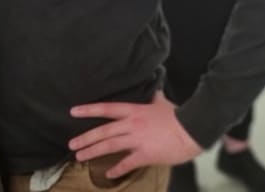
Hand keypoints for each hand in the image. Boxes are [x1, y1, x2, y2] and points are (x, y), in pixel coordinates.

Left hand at [68, 91, 202, 178]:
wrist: (192, 128)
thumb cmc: (178, 115)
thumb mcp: (162, 103)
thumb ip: (154, 98)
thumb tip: (153, 90)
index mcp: (134, 110)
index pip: (107, 108)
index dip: (89, 110)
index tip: (73, 111)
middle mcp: (131, 124)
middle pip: (103, 131)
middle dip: (85, 138)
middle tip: (71, 144)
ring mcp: (137, 140)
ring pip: (110, 146)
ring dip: (93, 151)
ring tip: (80, 157)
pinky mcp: (145, 154)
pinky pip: (127, 163)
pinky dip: (117, 169)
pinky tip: (108, 174)